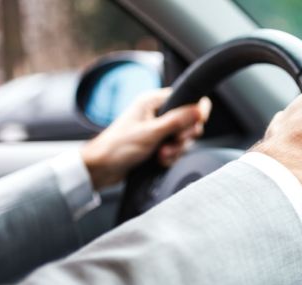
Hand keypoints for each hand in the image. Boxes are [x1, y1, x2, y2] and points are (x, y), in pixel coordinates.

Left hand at [81, 88, 211, 189]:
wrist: (101, 169)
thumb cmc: (118, 147)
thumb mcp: (151, 133)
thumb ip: (177, 121)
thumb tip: (199, 109)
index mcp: (153, 101)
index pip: (187, 98)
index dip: (196, 112)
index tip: (194, 126)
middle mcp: (157, 112)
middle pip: (188, 121)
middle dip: (183, 137)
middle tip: (172, 144)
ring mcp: (157, 129)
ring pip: (182, 138)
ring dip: (175, 150)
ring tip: (161, 156)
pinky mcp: (157, 143)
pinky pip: (175, 149)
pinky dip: (170, 157)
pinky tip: (159, 161)